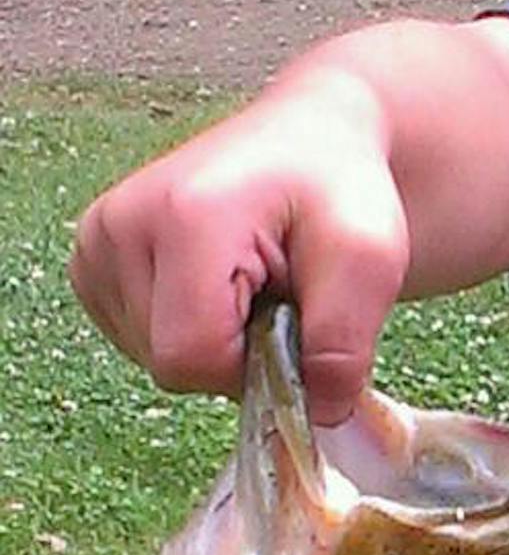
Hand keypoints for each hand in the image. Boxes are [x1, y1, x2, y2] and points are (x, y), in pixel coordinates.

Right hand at [70, 76, 410, 423]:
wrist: (309, 142)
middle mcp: (119, 225)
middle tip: (278, 294)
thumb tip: (315, 412)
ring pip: (149, 356)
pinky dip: (185, 328)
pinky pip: (135, 338)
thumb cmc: (339, 188)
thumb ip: (344, 341)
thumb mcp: (369, 258)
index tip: (291, 319)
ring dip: (212, 341)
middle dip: (235, 353)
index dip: (252, 367)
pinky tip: (217, 285)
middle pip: (168, 362)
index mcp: (183, 216)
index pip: (191, 356)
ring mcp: (97, 242)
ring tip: (251, 282)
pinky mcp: (93, 260)